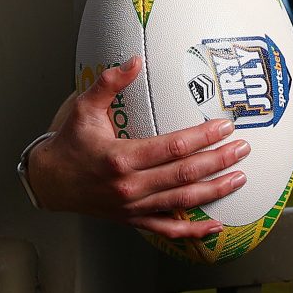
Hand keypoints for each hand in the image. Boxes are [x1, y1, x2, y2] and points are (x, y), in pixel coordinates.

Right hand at [23, 55, 250, 239]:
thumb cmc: (69, 143)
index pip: (173, 147)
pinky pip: (167, 228)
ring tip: (240, 177)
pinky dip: (193, 231)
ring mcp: (133, 207)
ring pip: (182, 201)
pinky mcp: (133, 219)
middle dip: (219, 160)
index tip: (225, 126)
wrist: (49, 182)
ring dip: (215, 190)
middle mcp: (130, 186)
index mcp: (121, 157)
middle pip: (185, 174)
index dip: (203, 136)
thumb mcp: (84, 108)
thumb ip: (109, 83)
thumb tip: (134, 61)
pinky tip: (216, 227)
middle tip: (243, 149)